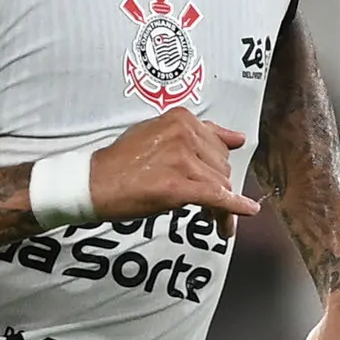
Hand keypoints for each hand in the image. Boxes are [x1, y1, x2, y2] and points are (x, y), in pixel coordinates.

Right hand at [86, 108, 258, 221]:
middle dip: (218, 187)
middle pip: (221, 166)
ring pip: (220, 184)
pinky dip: (234, 209)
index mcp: (181, 119)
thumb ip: (195, 134)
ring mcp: (182, 160)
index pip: (217, 144)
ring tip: (213, 220)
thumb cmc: (120, 162)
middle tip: (209, 206)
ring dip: (221, 205)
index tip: (218, 180)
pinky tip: (246, 213)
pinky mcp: (179, 186)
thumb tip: (236, 138)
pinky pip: (216, 198)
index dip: (217, 167)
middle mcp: (184, 134)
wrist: (93, 182)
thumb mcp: (156, 133)